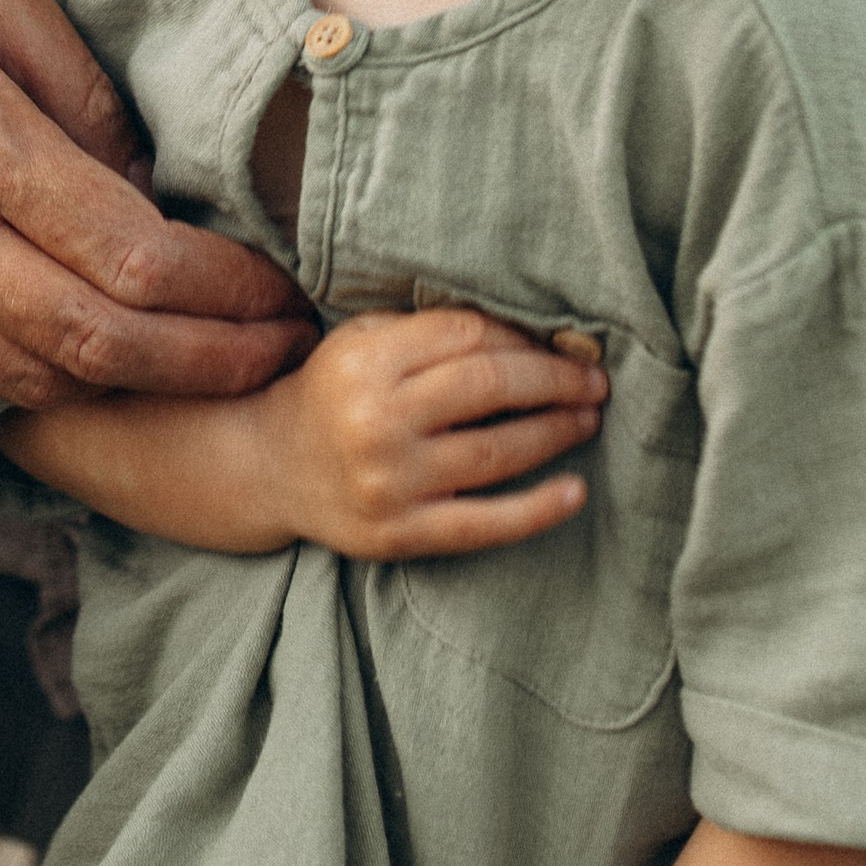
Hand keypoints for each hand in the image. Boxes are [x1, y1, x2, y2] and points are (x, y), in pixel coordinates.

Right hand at [0, 0, 310, 408]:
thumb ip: (82, 87)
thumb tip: (148, 180)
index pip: (134, 259)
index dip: (226, 296)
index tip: (280, 293)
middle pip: (99, 344)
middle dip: (209, 364)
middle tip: (278, 354)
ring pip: (35, 378)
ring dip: (135, 386)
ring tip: (209, 364)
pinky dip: (46, 375)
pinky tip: (98, 352)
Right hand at [250, 308, 603, 557]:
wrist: (271, 468)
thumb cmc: (334, 393)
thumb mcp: (363, 341)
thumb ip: (432, 332)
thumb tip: (531, 334)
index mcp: (367, 361)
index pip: (468, 337)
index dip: (524, 339)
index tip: (559, 346)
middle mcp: (376, 419)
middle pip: (490, 386)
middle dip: (555, 380)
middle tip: (594, 382)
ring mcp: (389, 481)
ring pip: (496, 452)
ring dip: (556, 432)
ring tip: (587, 418)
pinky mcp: (400, 533)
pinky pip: (484, 523)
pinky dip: (537, 509)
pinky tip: (575, 492)